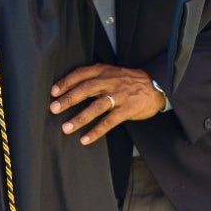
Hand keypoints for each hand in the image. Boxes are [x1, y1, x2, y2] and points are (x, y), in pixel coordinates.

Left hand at [49, 64, 166, 144]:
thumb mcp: (112, 73)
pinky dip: (96, 131)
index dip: (66, 82)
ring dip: (80, 118)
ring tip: (66, 128)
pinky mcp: (127, 109)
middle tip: (54, 108)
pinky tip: (85, 139)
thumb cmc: (130, 81)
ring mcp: (119, 95)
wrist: (156, 85)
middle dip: (68, 99)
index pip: (82, 73)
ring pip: (96, 106)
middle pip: (86, 89)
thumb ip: (95, 78)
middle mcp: (110, 81)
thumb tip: (72, 89)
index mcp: (104, 71)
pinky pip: (109, 121)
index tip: (54, 92)